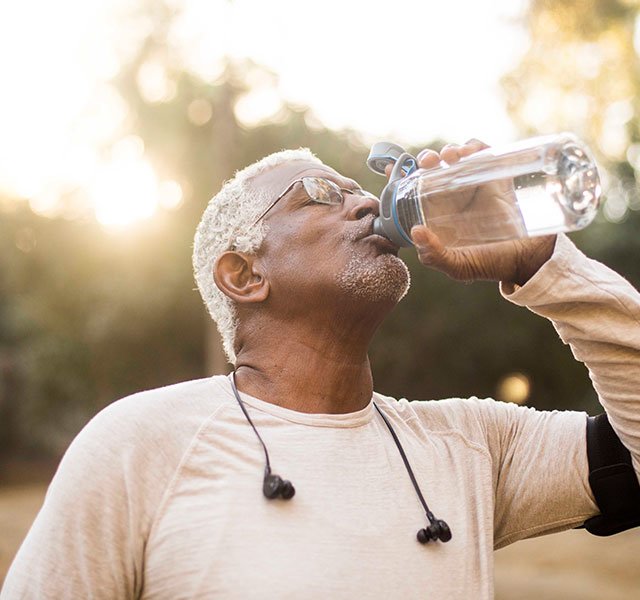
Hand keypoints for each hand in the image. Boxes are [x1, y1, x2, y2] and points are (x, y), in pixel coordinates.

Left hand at [409, 139, 555, 284]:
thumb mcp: (459, 266)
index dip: (401, 177)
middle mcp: (453, 198)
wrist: (529, 258)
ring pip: (456, 158)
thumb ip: (435, 256)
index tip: (390, 169)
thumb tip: (416, 231)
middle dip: (426, 159)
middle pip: (433, 169)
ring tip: (451, 157)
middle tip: (428, 162)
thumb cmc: (490, 263)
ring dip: (449, 150)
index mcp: (438, 215)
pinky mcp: (496, 177)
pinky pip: (483, 154)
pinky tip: (470, 151)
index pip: (413, 192)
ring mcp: (475, 185)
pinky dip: (475, 146)